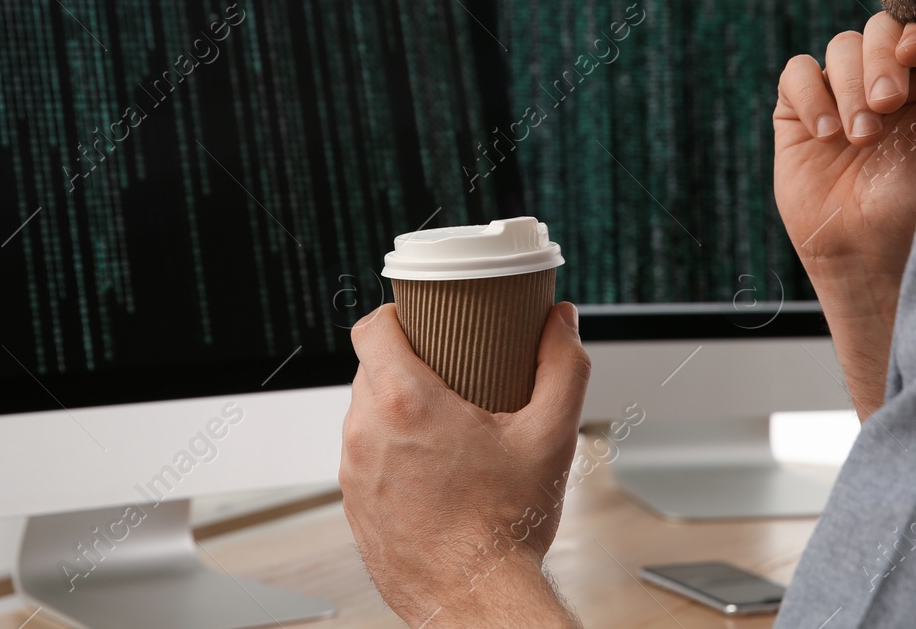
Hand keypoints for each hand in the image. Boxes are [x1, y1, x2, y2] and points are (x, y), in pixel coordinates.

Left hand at [340, 301, 589, 627]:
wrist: (477, 601)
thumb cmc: (506, 526)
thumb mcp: (550, 435)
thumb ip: (562, 366)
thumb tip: (562, 320)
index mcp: (405, 403)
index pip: (372, 328)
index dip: (396, 315)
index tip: (421, 320)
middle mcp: (366, 433)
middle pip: (371, 369)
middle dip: (406, 364)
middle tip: (449, 373)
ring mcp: (353, 472)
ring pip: (364, 415)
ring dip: (396, 410)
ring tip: (443, 423)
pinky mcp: (353, 506)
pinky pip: (363, 458)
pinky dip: (389, 452)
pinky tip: (428, 467)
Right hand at [773, 16, 915, 414]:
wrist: (886, 263)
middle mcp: (895, 80)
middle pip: (882, 28)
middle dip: (884, 58)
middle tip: (891, 104)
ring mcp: (846, 95)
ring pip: (841, 47)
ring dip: (850, 84)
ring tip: (863, 136)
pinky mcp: (802, 116)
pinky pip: (798, 74)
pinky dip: (812, 94)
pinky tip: (829, 134)